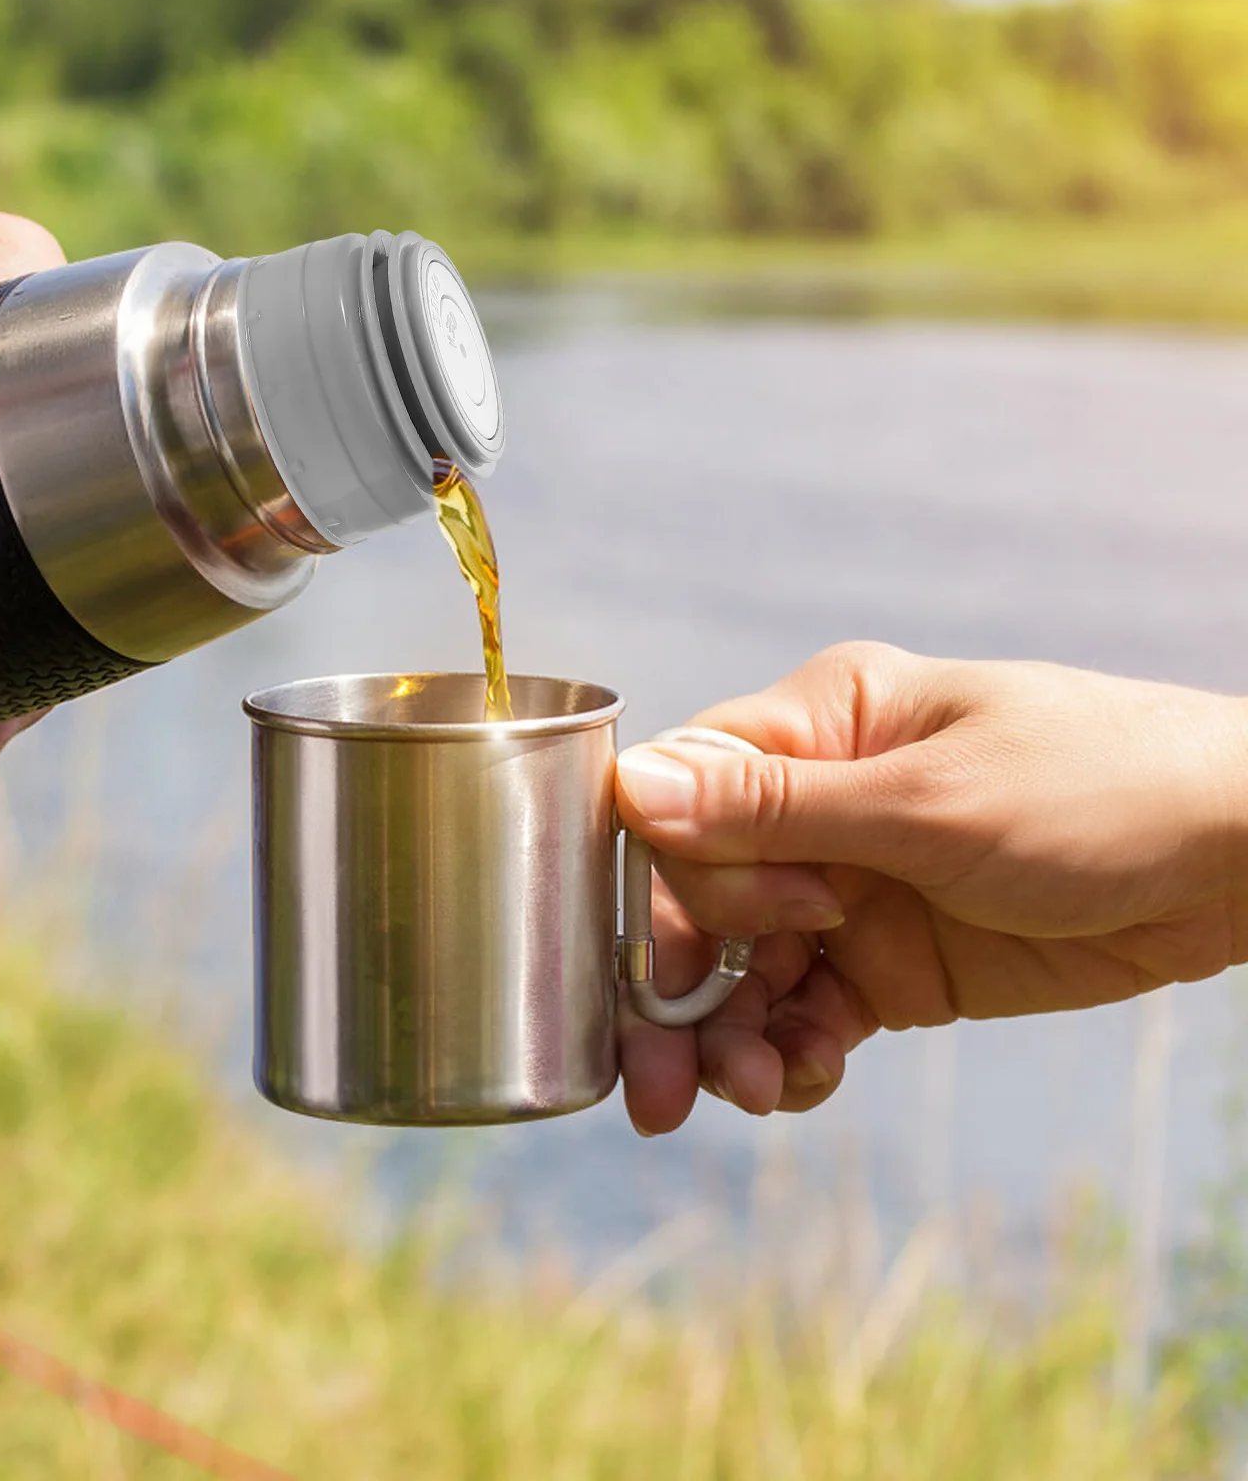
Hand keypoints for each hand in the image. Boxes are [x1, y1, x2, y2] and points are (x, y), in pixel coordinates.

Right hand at [614, 642, 1247, 1133]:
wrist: (1235, 862)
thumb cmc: (1097, 787)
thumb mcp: (927, 802)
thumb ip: (774, 809)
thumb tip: (630, 785)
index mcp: (816, 727)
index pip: (683, 797)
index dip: (662, 885)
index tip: (679, 961)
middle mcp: (817, 806)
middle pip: (698, 896)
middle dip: (678, 987)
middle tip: (666, 1079)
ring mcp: (852, 888)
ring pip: (744, 968)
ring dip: (730, 1036)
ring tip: (753, 1091)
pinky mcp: (890, 965)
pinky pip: (808, 1014)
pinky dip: (792, 1054)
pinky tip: (799, 1082)